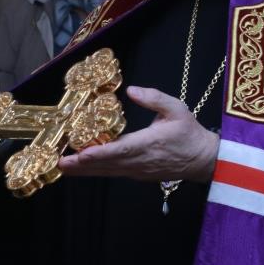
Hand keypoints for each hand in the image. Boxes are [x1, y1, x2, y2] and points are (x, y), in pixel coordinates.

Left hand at [57, 86, 218, 181]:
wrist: (203, 160)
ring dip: (86, 170)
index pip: (120, 150)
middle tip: (60, 163)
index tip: (81, 154)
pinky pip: (114, 173)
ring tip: (64, 167)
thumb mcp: (177, 108)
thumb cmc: (190, 133)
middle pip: (107, 164)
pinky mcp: (138, 174)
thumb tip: (132, 90)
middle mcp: (140, 160)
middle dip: (83, 165)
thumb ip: (154, 98)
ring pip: (108, 171)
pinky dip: (97, 171)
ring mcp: (138, 170)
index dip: (99, 153)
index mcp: (149, 143)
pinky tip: (83, 168)